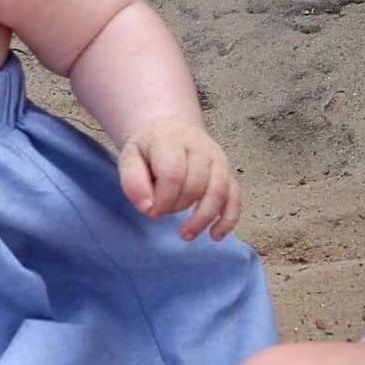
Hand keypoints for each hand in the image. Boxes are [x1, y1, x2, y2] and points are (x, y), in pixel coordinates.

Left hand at [118, 116, 239, 240]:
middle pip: (196, 184)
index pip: (173, 173)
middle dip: (178, 206)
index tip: (151, 211)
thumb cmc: (149, 149)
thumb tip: (148, 208)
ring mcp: (218, 160)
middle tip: (162, 213)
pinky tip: (215, 236)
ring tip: (185, 235)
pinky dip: (228, 219)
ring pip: (219, 191)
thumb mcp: (129, 157)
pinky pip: (235, 197)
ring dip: (203, 218)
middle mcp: (200, 148)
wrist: (170, 128)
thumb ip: (133, 182)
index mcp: (172, 141)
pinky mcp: (228, 173)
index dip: (163, 199)